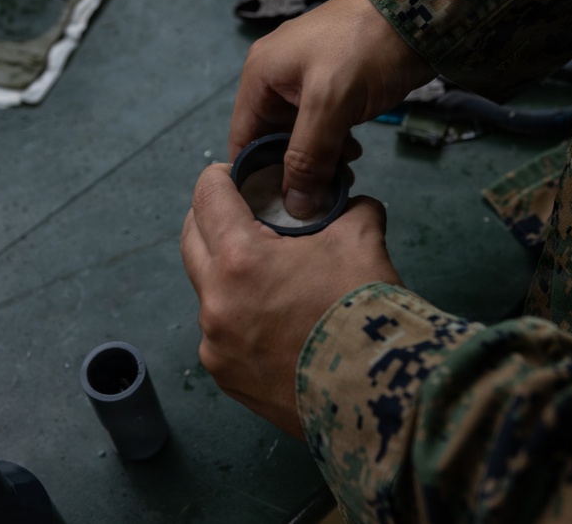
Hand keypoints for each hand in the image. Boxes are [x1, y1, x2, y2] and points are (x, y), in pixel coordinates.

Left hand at [180, 163, 402, 436]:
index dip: (222, 176)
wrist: (379, 395)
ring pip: (207, 291)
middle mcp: (214, 303)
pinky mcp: (227, 378)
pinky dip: (240, 317)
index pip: (207, 196)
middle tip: (243, 212)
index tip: (237, 176)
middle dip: (213, 219)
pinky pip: (221, 334)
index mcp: (238, 260)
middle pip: (192, 239)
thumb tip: (346, 204)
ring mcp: (215, 346)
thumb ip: (346, 208)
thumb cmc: (365, 311)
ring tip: (269, 273)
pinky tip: (276, 319)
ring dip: (228, 273)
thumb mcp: (361, 238)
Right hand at [231, 0, 434, 218]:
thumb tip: (295, 207)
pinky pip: (323, 127)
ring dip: (318, 161)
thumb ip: (308, 156)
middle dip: (294, 172)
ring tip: (343, 177)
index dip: (257, 178)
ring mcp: (306, 82)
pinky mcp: (334, 86)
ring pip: (300, 138)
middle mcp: (276, 79)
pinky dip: (334, 145)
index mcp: (260, 76)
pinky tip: (353, 154)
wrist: (418, 10)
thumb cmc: (366, 48)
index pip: (243, 141)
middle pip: (272, 142)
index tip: (278, 209)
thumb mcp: (330, 104)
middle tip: (319, 197)